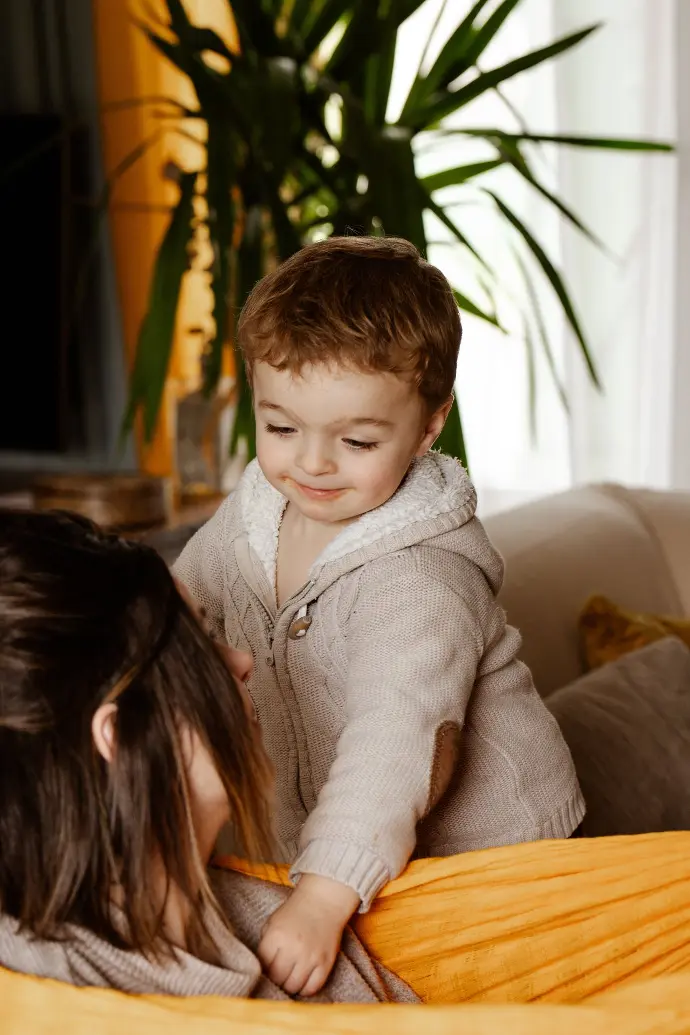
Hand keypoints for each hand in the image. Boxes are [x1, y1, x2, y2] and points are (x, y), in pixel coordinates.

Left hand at [257, 874, 359, 996]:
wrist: (323, 901)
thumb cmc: (295, 912)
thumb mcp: (273, 923)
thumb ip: (265, 945)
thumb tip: (262, 970)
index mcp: (276, 936)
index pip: (263, 966)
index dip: (264, 968)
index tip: (268, 966)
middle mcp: (293, 948)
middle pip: (277, 979)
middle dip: (276, 978)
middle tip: (279, 972)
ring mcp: (310, 957)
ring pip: (293, 987)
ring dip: (289, 985)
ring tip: (290, 976)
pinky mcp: (325, 963)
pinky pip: (312, 988)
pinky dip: (306, 989)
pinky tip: (303, 980)